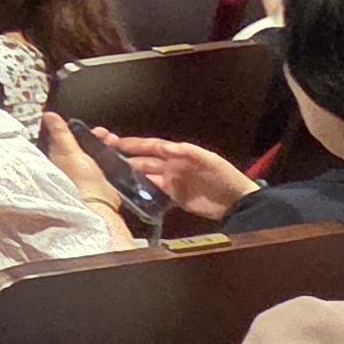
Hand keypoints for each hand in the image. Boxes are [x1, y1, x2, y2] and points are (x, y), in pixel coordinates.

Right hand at [94, 127, 254, 222]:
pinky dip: (141, 193)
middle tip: (104, 158)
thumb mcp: (210, 160)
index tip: (114, 141)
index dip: (133, 144)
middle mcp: (171, 167)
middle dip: (125, 158)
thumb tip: (165, 147)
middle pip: (144, 161)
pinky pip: (153, 194)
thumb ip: (187, 152)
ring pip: (145, 177)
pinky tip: (128, 193)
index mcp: (179, 154)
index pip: (152, 147)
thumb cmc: (226, 177)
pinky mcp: (174, 199)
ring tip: (111, 176)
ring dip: (129, 176)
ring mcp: (172, 183)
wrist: (238, 202)